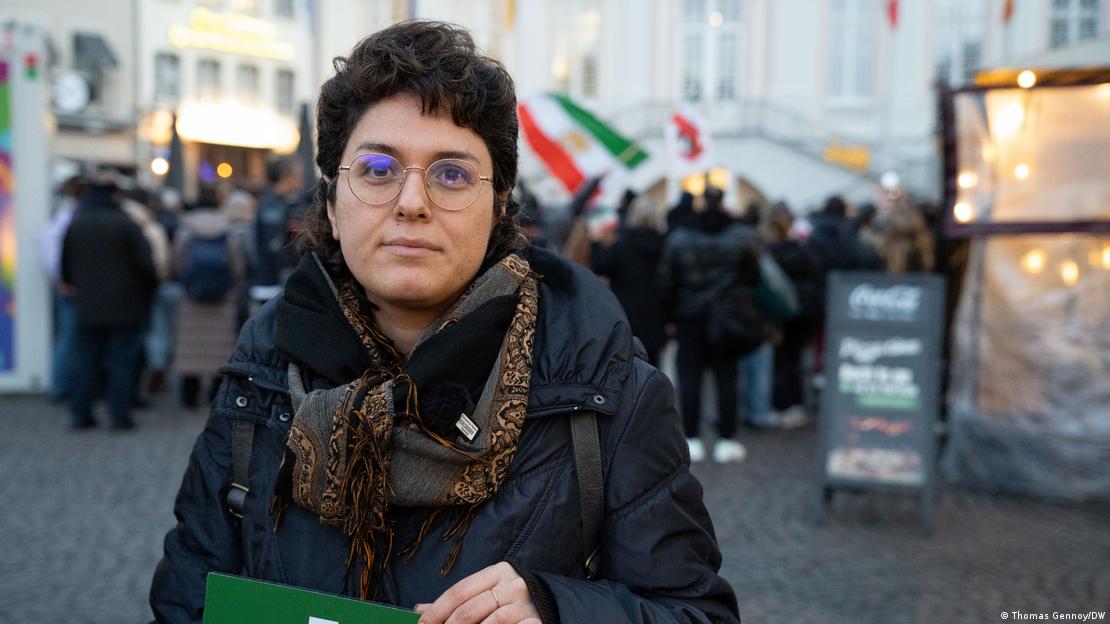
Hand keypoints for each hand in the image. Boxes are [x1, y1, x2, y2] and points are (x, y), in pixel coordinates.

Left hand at [414, 561, 539, 623]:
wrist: (551, 606)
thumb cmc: (510, 601)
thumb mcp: (487, 593)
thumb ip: (458, 601)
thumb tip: (419, 609)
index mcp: (497, 572)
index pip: (459, 591)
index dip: (437, 611)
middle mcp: (513, 584)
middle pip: (470, 610)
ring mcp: (525, 604)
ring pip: (489, 623)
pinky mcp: (535, 621)